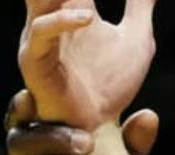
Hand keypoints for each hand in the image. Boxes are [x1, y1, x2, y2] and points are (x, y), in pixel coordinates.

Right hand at [18, 0, 156, 130]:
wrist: (100, 123)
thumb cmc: (111, 82)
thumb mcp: (137, 39)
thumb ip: (140, 5)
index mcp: (74, 6)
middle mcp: (51, 14)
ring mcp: (39, 35)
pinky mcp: (33, 59)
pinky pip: (41, 33)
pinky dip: (63, 20)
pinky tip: (88, 17)